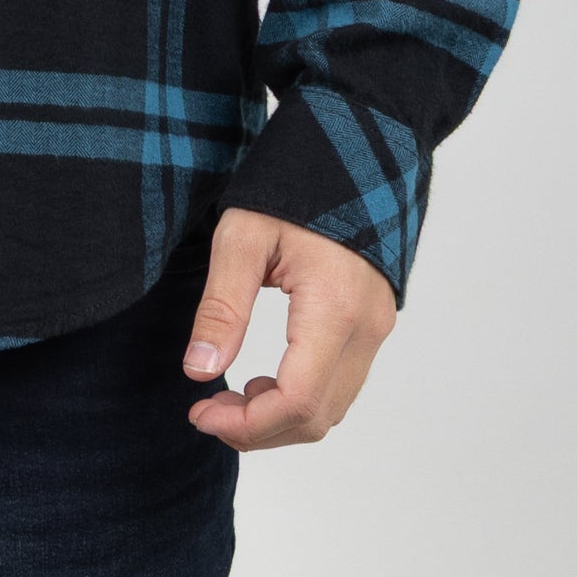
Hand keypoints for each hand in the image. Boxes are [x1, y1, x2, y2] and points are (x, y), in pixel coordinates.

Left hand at [181, 205, 397, 447]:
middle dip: (257, 429)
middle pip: (316, 418)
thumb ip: (222, 308)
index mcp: (334, 309)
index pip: (296, 401)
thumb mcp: (242, 237)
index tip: (200, 413)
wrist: (354, 147)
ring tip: (232, 395)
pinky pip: (341, 385)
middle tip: (207, 411)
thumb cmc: (295, 184)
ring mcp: (377, 328)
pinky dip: (301, 399)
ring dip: (279, 418)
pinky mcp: (374, 324)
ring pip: (332, 409)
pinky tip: (264, 378)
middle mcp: (366, 328)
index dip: (245, 425)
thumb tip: (200, 372)